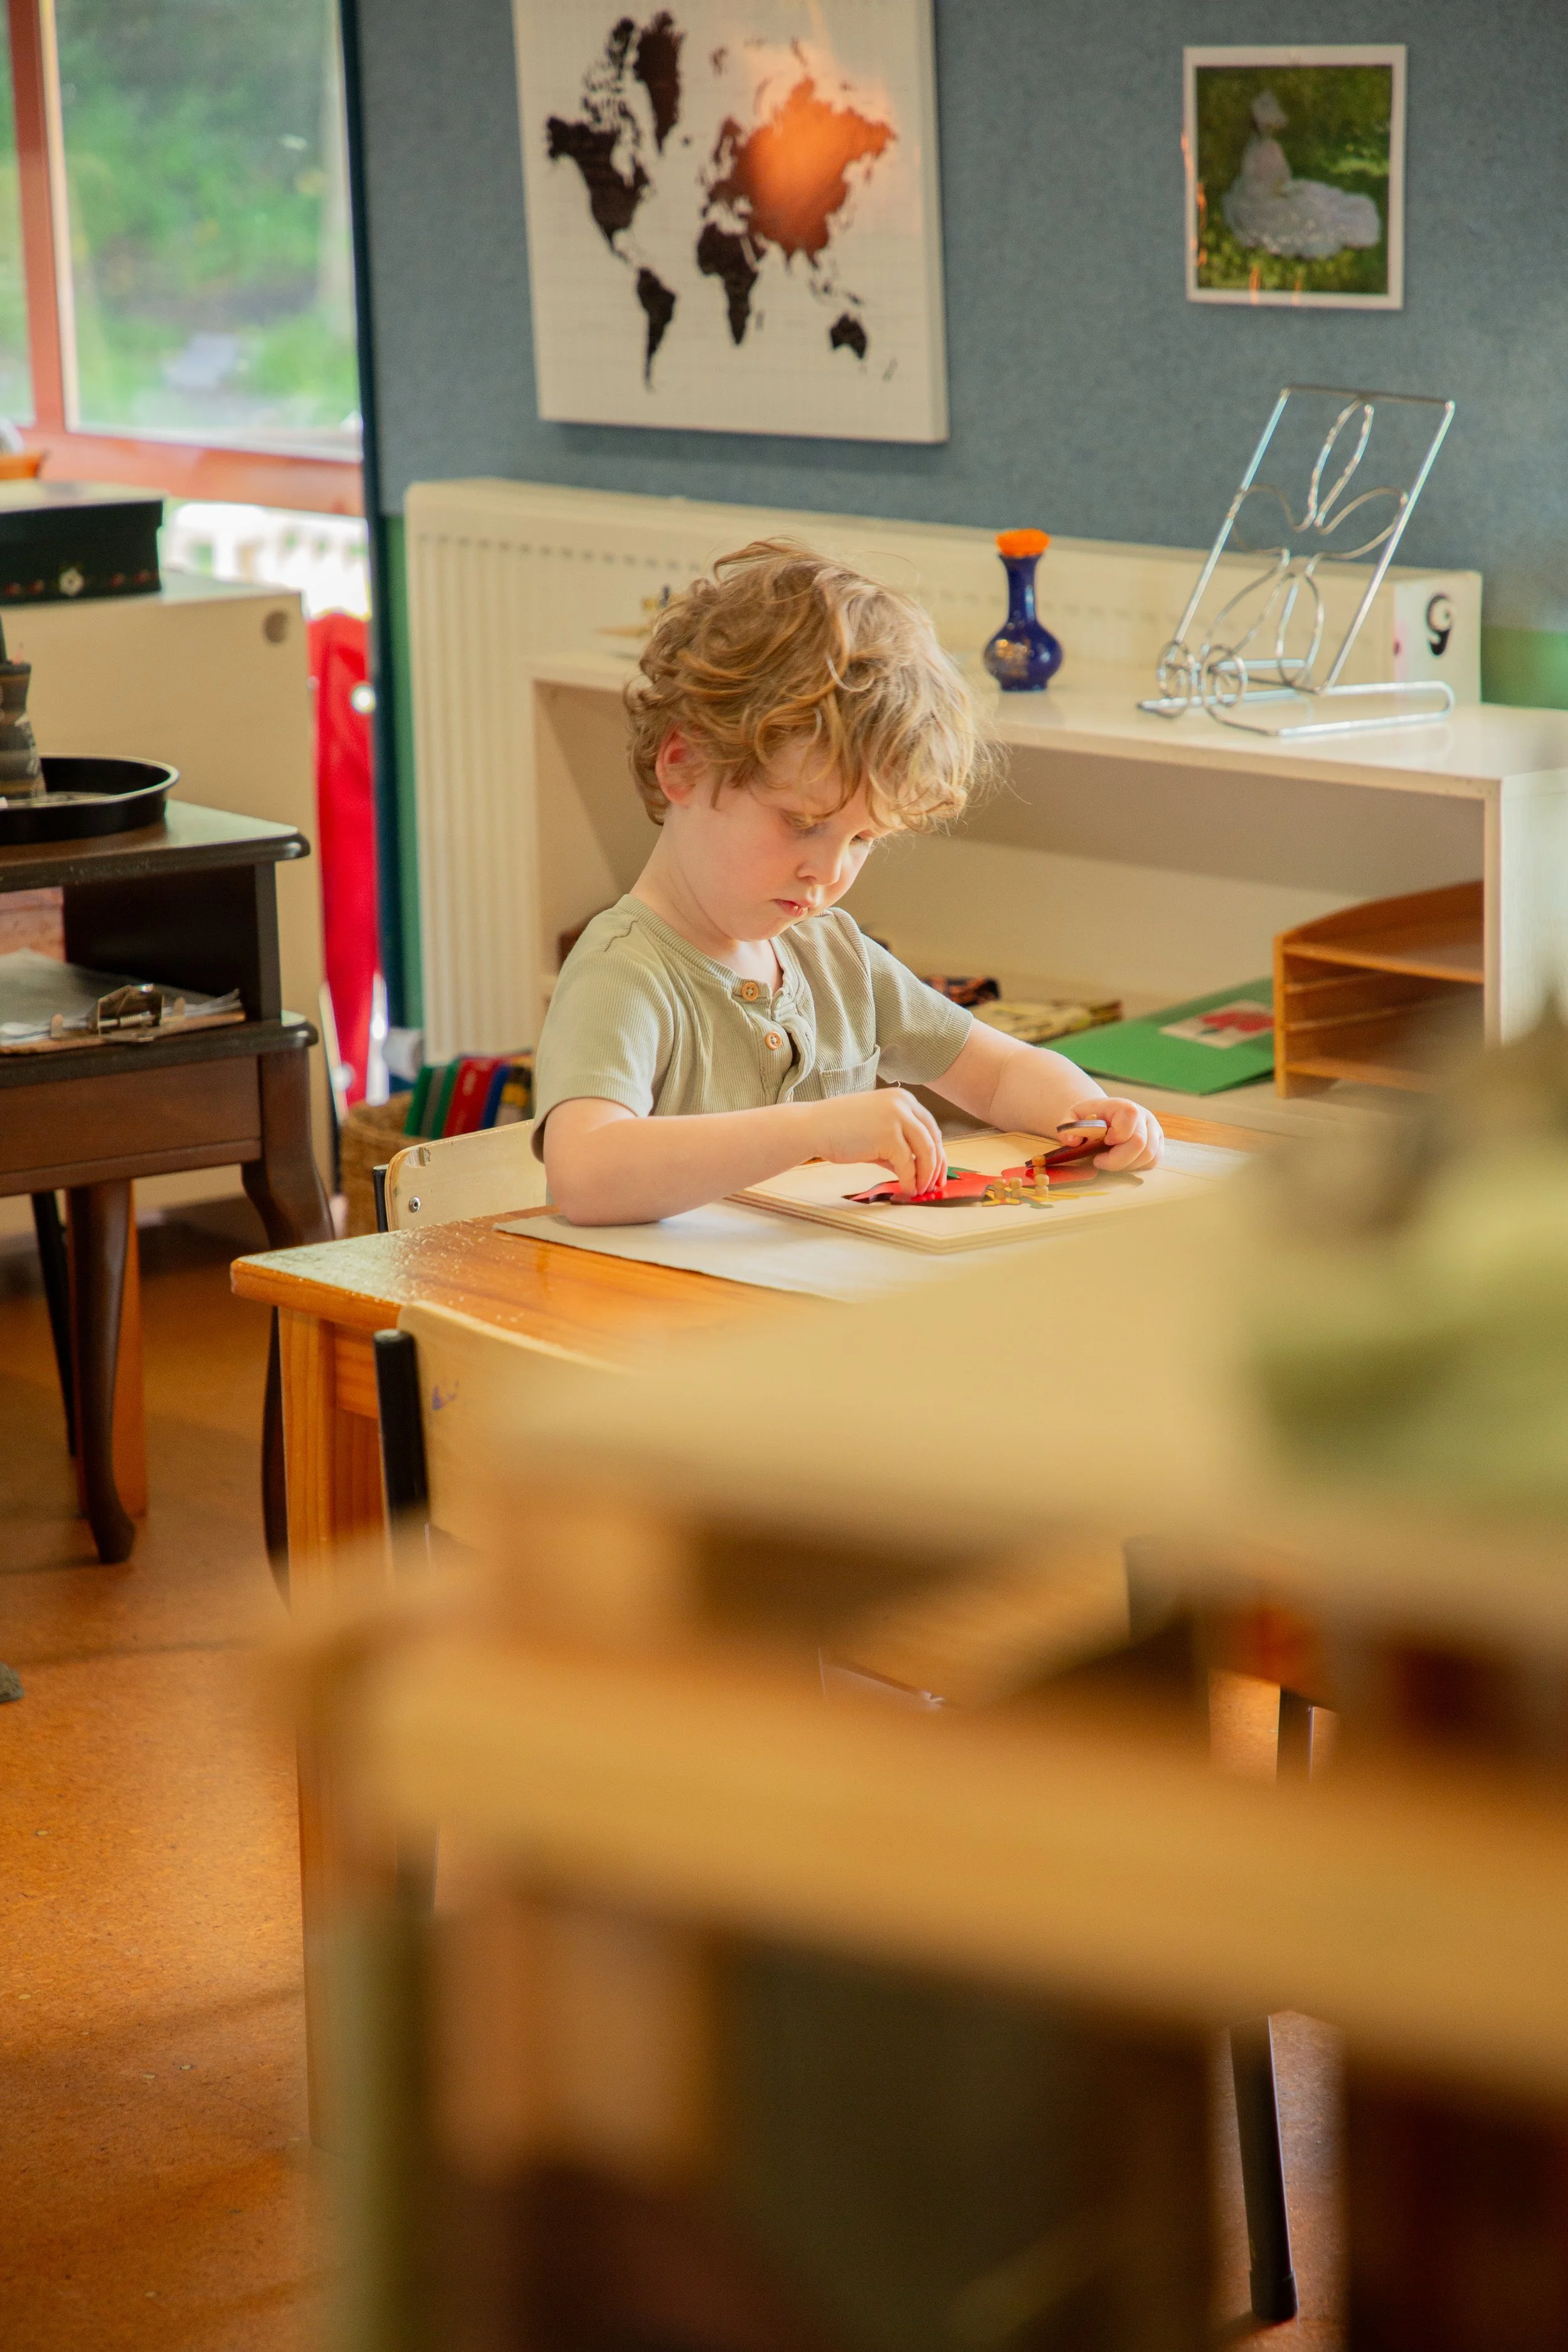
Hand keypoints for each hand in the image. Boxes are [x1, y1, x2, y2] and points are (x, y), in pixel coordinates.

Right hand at [807, 1087, 945, 1194]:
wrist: (813, 1127)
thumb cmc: (839, 1129)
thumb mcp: (876, 1132)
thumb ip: (898, 1146)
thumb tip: (916, 1170)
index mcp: (903, 1099)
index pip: (930, 1128)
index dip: (937, 1152)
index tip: (936, 1172)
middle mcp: (904, 1103)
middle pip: (933, 1139)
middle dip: (936, 1166)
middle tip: (933, 1186)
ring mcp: (897, 1117)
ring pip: (926, 1152)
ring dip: (925, 1176)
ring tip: (919, 1190)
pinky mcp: (889, 1135)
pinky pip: (908, 1164)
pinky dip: (910, 1181)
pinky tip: (906, 1190)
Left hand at [1067, 1096, 1162, 1171]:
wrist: (1102, 1119)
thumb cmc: (1088, 1119)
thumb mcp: (1072, 1118)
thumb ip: (1068, 1127)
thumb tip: (1073, 1141)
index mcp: (1123, 1105)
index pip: (1130, 1117)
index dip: (1117, 1135)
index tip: (1103, 1142)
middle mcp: (1144, 1116)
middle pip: (1140, 1143)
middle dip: (1116, 1160)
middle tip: (1098, 1161)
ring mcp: (1154, 1131)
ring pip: (1148, 1156)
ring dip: (1125, 1165)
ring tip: (1109, 1161)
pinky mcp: (1158, 1145)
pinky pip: (1152, 1162)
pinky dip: (1135, 1167)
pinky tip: (1121, 1162)